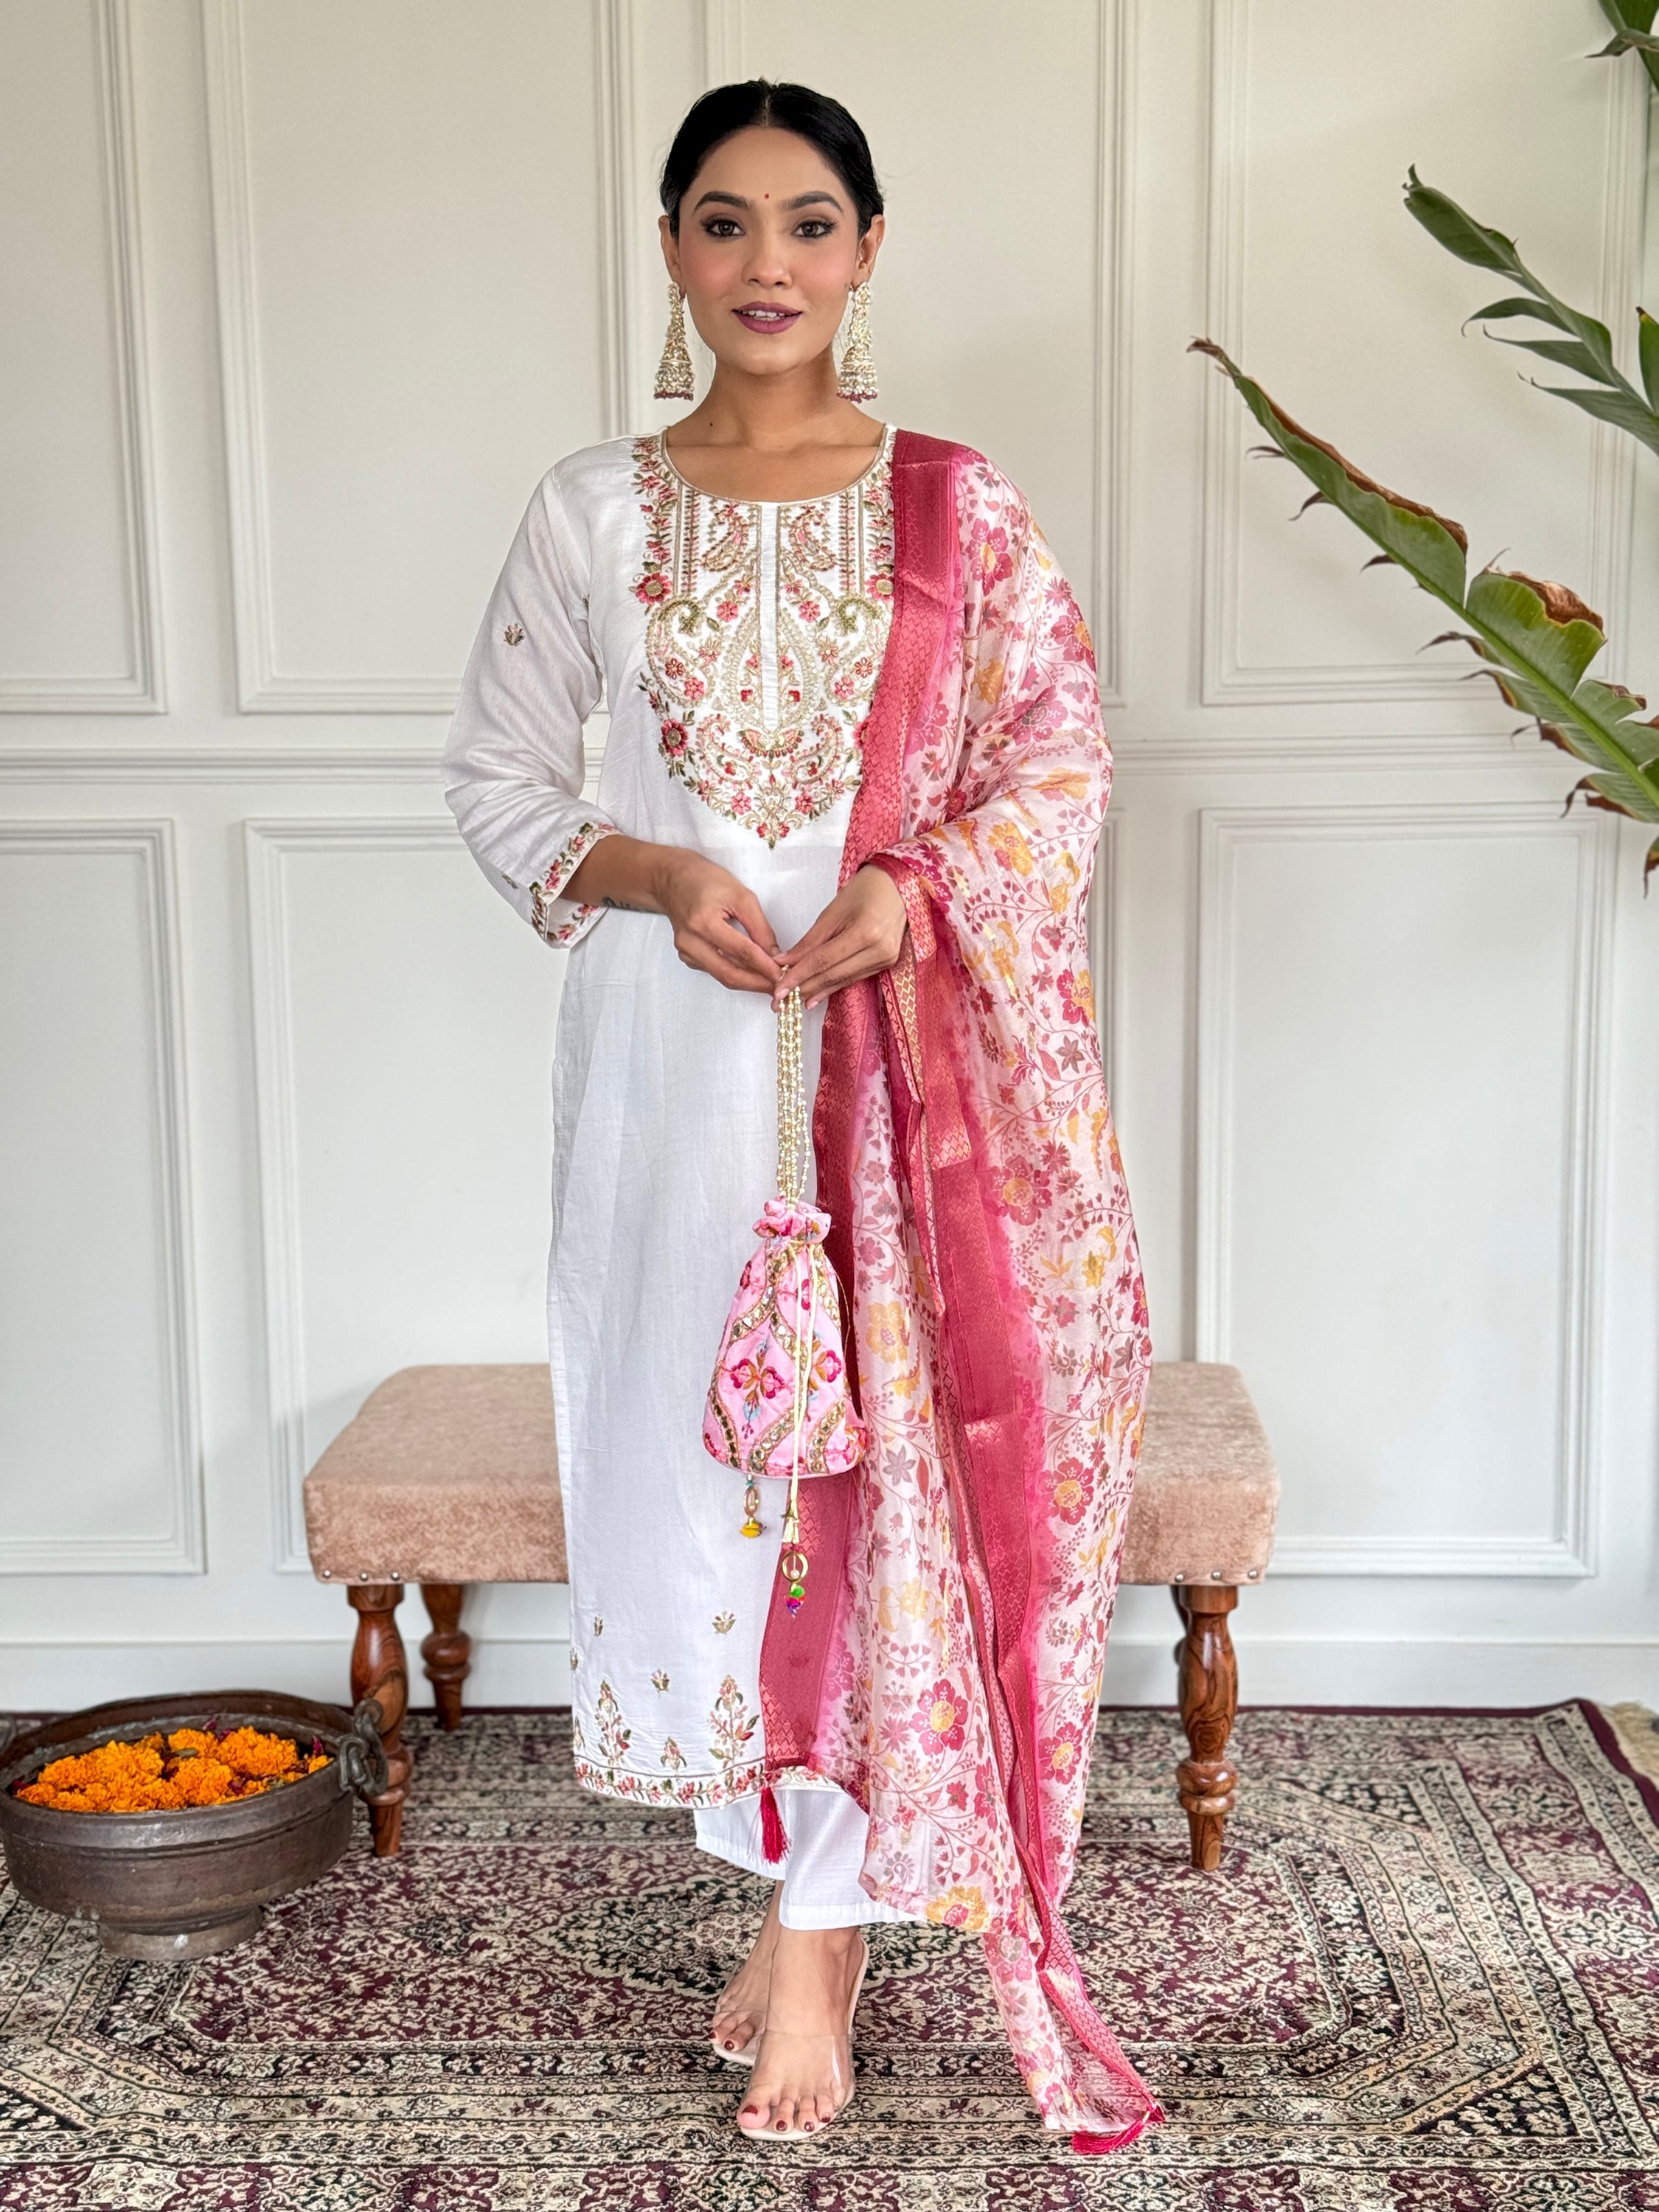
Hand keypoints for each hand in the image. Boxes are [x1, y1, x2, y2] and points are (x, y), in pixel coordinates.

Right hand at [564, 834, 781, 992]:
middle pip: (729, 974)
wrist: (672, 880)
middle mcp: (691, 941)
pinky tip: (752, 973)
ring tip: (770, 983)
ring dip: (748, 982)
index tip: (784, 975)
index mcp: (703, 922)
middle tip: (780, 988)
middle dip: (757, 984)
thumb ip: (759, 926)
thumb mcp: (741, 895)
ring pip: (722, 976)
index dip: (764, 966)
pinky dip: (736, 974)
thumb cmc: (705, 880)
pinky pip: (715, 971)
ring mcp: (686, 951)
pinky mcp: (687, 956)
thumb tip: (775, 954)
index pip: (741, 951)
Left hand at [774, 866, 907, 1008]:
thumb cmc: (865, 890)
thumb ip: (810, 941)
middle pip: (833, 975)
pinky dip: (834, 986)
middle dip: (804, 987)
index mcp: (865, 932)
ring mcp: (886, 959)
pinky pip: (854, 977)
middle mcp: (879, 950)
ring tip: (794, 1000)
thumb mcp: (833, 911)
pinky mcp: (887, 963)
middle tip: (780, 1000)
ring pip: (843, 980)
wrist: (897, 886)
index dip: (799, 976)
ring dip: (817, 990)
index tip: (778, 989)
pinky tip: (817, 996)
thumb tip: (785, 961)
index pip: (823, 960)